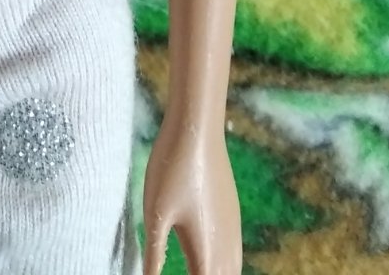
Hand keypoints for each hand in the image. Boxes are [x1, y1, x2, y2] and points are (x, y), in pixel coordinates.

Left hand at [142, 120, 241, 274]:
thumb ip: (154, 255)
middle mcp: (226, 244)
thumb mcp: (155, 214)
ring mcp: (232, 227)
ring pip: (233, 271)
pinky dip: (224, 267)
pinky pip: (234, 254)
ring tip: (200, 272)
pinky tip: (211, 261)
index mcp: (206, 252)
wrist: (197, 128)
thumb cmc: (172, 168)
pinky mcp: (231, 212)